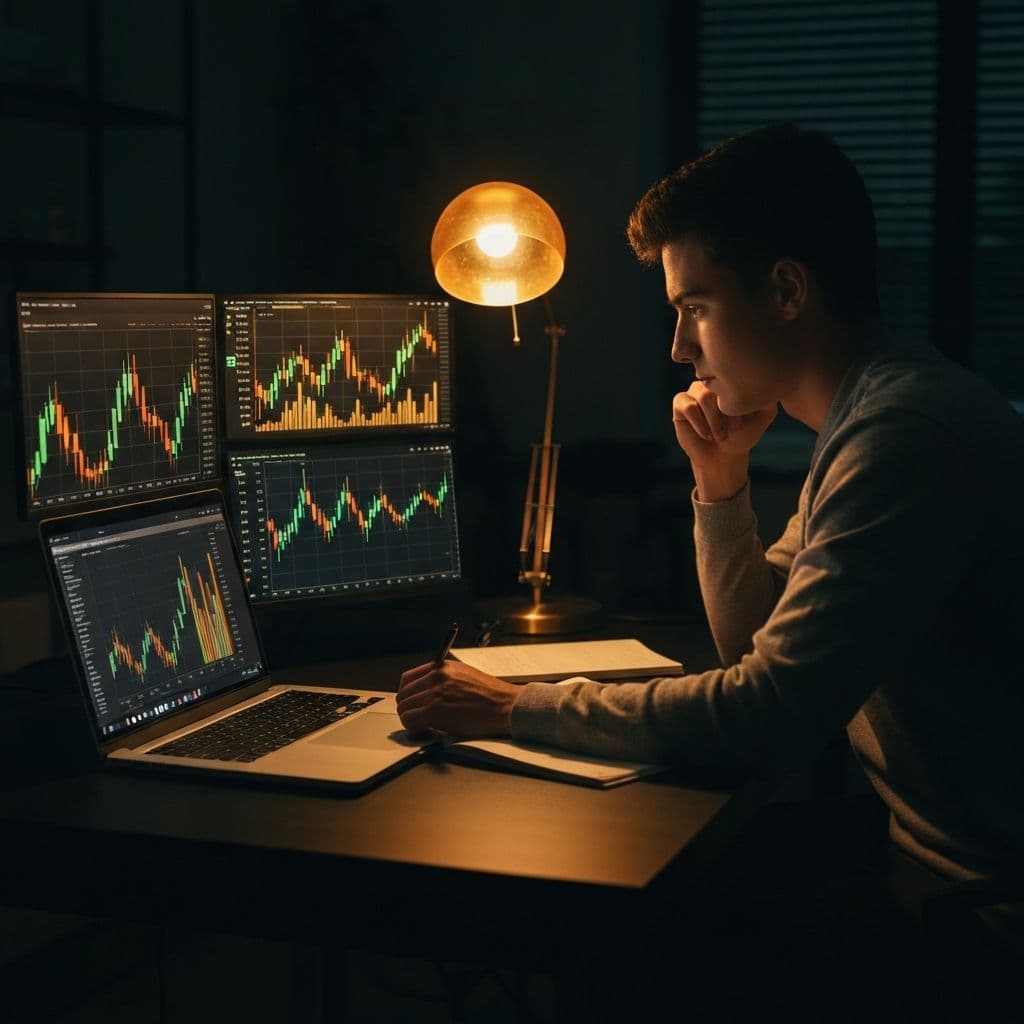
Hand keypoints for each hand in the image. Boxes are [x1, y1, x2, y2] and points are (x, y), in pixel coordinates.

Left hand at [396, 659, 520, 738]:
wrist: (507, 706)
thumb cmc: (492, 697)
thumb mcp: (465, 677)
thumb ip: (444, 681)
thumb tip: (426, 696)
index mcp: (442, 666)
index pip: (408, 678)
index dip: (407, 694)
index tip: (412, 704)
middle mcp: (436, 675)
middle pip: (403, 694)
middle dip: (408, 709)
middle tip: (418, 720)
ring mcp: (434, 692)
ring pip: (404, 708)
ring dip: (412, 720)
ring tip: (425, 727)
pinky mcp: (434, 710)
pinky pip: (410, 721)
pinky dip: (414, 729)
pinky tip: (427, 731)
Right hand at [672, 382, 776, 499]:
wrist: (724, 455)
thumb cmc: (743, 433)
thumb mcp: (763, 414)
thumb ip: (769, 395)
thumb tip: (768, 378)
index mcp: (730, 379)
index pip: (734, 378)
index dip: (738, 403)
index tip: (742, 423)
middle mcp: (711, 381)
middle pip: (719, 387)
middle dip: (726, 413)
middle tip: (732, 430)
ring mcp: (694, 390)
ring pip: (703, 397)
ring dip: (714, 420)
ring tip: (720, 435)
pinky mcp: (680, 403)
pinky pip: (688, 407)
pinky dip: (699, 423)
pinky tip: (706, 435)